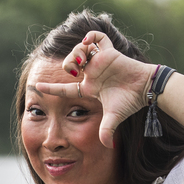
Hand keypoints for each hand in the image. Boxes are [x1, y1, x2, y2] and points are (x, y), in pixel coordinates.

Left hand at [35, 31, 156, 147]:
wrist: (145, 90)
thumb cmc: (130, 102)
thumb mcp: (113, 118)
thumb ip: (106, 131)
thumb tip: (107, 148)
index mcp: (90, 88)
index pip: (66, 87)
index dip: (51, 87)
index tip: (37, 87)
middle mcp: (92, 73)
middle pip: (70, 64)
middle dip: (67, 64)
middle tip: (73, 71)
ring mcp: (100, 61)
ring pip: (80, 49)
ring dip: (75, 52)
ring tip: (80, 60)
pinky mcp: (109, 51)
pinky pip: (97, 37)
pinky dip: (90, 36)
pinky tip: (87, 41)